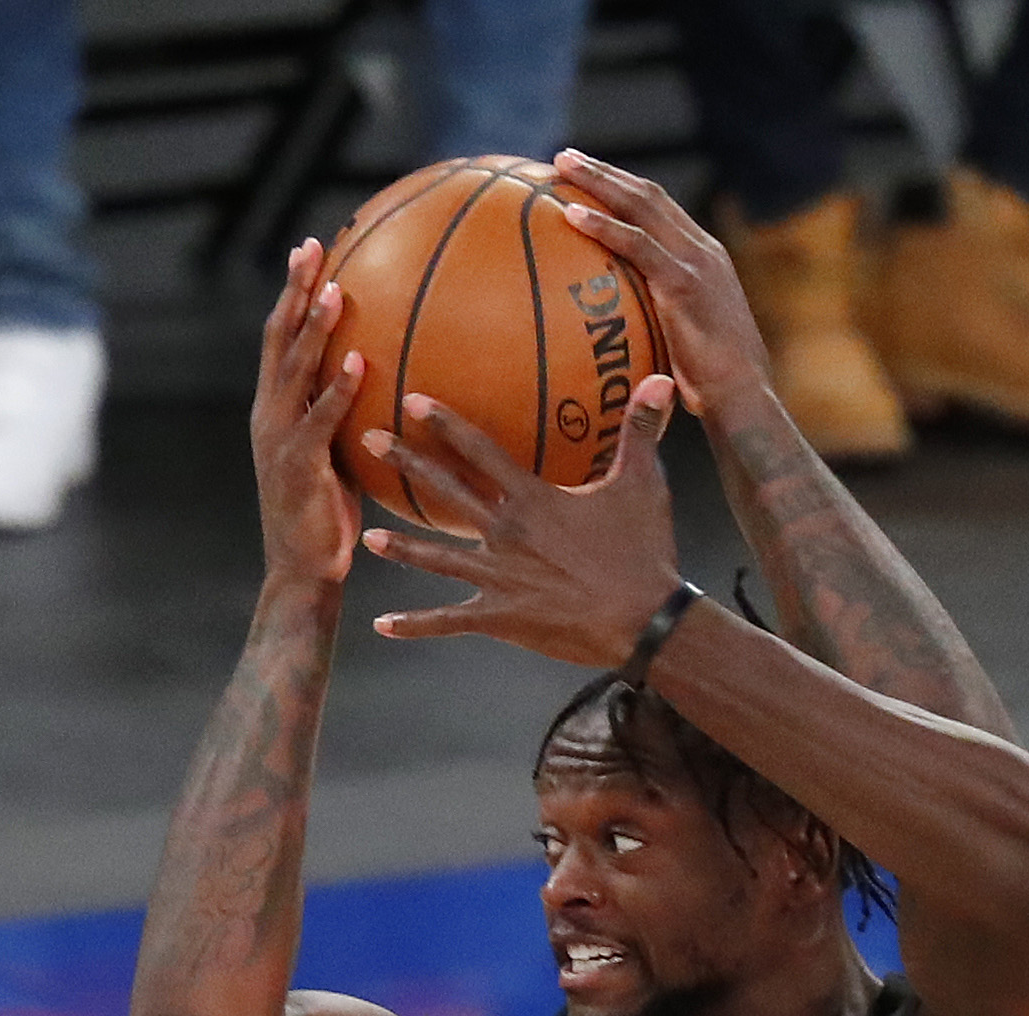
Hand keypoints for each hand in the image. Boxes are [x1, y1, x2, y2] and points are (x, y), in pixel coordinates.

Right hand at [252, 239, 367, 591]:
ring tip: (335, 290)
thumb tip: (388, 384)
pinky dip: (337, 387)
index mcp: (275, 408)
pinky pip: (319, 418)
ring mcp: (279, 438)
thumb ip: (349, 418)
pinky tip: (358, 360)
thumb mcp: (337, 455)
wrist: (303, 570)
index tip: (309, 252)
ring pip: (292, 370)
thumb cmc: (328, 517)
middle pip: (277, 338)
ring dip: (313, 328)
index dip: (291, 293)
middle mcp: (269, 414)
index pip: (280, 338)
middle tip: (311, 248)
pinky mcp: (297, 465)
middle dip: (293, 290)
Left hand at [363, 377, 692, 668]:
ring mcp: (497, 577)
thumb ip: (642, 429)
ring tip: (367, 537)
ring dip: (401, 547)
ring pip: (437, 557)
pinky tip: (382, 624)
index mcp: (532, 498)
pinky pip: (448, 620)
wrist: (645, 620)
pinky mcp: (500, 617)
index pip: (480, 450)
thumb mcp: (644, 485)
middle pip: (445, 492)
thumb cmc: (644, 551)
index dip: (445, 423)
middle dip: (405, 463)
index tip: (412, 400)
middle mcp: (505, 533)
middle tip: (368, 440)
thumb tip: (662, 378)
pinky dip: (415, 623)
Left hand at [545, 151, 776, 444]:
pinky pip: (637, 245)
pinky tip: (569, 215)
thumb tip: (617, 334)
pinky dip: (603, 226)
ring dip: (599, 181)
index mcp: (705, 259)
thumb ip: (657, 324)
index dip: (624, 188)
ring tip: (560, 165)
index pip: (661, 210)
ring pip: (642, 206)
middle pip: (649, 195)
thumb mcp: (684, 344)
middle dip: (605, 171)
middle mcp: (703, 251)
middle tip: (565, 157)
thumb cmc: (712, 389)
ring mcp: (697, 263)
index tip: (589, 176)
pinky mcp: (686, 283)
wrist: (744, 399)